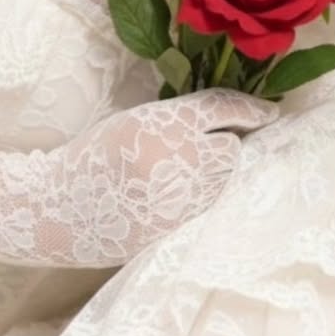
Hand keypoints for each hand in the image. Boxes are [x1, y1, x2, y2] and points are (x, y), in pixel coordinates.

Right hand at [0, 89, 279, 268]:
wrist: (62, 205)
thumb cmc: (98, 152)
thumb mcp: (138, 119)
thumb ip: (180, 116)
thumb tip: (229, 118)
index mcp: (165, 124)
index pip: (222, 110)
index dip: (251, 109)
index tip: (273, 111)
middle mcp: (178, 160)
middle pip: (231, 147)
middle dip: (231, 141)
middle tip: (224, 136)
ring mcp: (178, 198)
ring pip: (223, 178)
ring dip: (220, 168)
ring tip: (194, 163)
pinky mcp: (175, 226)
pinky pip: (207, 202)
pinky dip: (205, 191)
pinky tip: (186, 185)